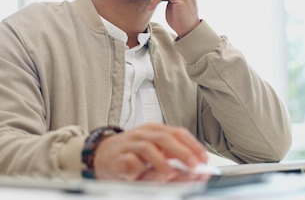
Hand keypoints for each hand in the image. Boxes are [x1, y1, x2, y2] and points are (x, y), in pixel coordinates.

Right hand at [92, 123, 208, 180]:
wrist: (100, 155)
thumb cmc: (131, 155)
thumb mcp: (153, 152)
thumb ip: (171, 158)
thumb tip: (193, 169)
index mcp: (154, 130)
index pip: (177, 133)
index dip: (192, 145)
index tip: (204, 158)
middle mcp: (142, 134)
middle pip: (164, 138)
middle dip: (182, 152)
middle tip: (194, 165)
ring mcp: (129, 145)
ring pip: (147, 148)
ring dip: (161, 162)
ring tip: (171, 173)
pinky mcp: (117, 159)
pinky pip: (130, 162)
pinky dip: (140, 169)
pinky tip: (146, 175)